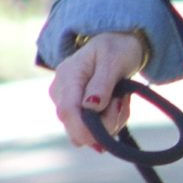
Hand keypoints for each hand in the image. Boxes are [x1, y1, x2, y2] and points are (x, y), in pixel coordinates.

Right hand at [49, 32, 148, 151]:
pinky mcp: (76, 114)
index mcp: (67, 75)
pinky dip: (111, 123)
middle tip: (122, 101)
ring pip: (85, 133)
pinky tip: (117, 104)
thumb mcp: (113, 59)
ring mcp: (66, 104)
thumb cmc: (116, 48)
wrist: (116, 46)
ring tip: (121, 98)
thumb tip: (90, 106)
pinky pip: (92, 132)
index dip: (84, 129)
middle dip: (105, 124)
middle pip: (75, 127)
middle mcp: (60, 92)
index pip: (67, 111)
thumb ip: (102, 83)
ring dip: (111, 122)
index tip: (107, 136)